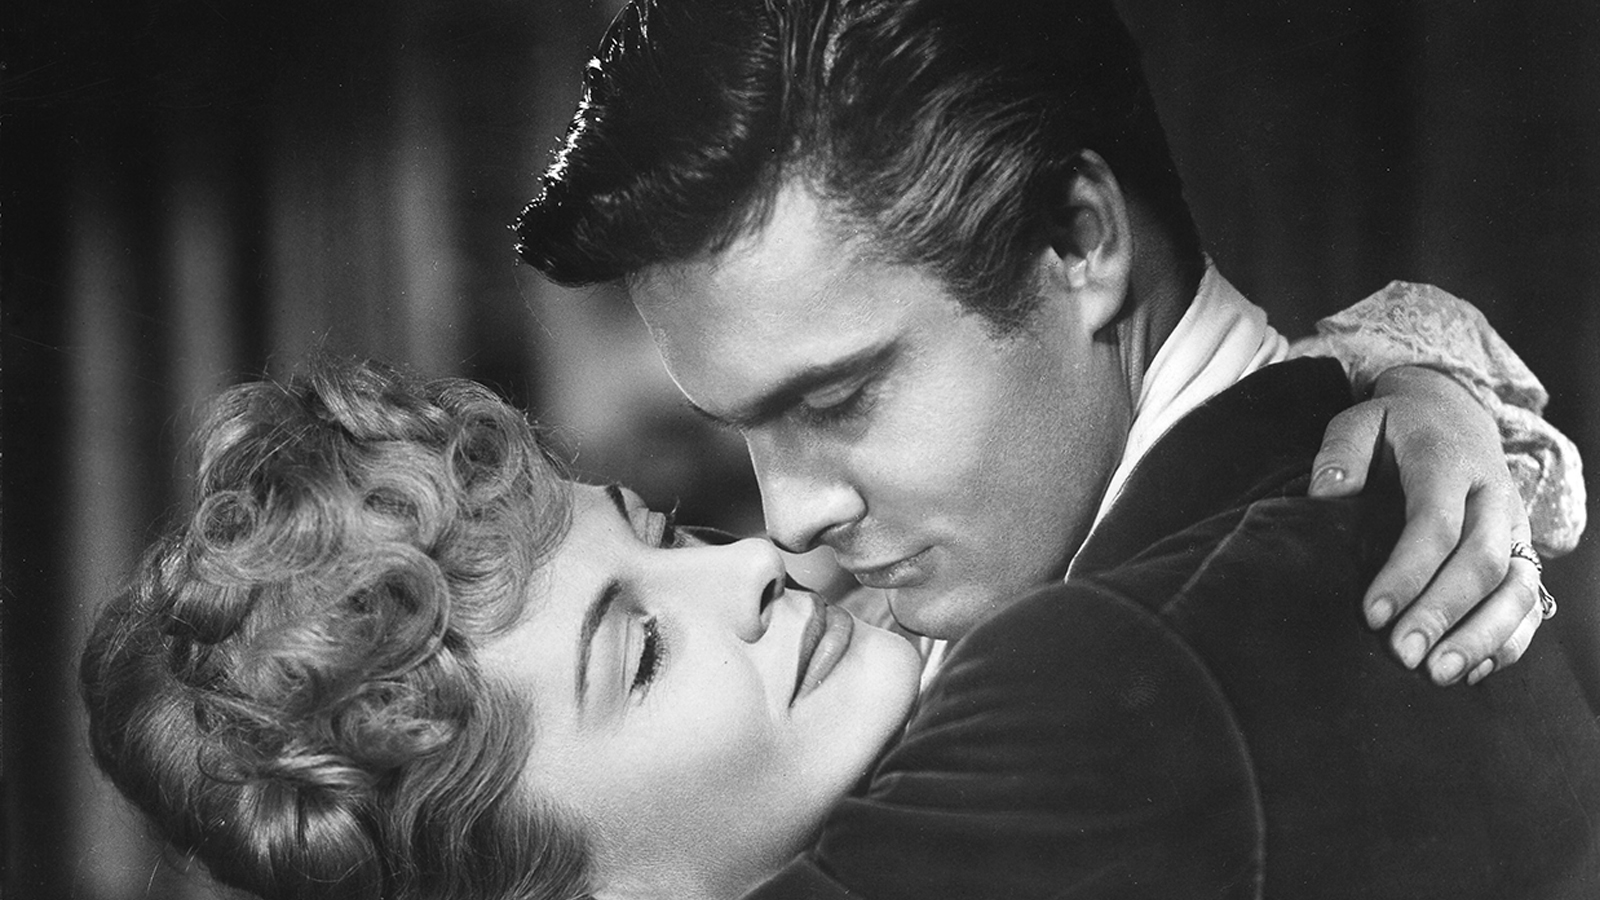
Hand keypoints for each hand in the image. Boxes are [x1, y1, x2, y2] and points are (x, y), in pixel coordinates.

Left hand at [1308, 365, 1542, 685]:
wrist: (1454, 414)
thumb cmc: (1396, 428)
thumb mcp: (1361, 421)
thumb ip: (1341, 452)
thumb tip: (1324, 493)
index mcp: (1449, 463)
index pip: (1435, 524)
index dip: (1407, 572)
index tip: (1372, 614)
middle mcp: (1493, 497)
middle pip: (1481, 562)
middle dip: (1443, 613)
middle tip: (1402, 655)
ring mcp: (1515, 528)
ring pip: (1518, 588)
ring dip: (1482, 637)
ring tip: (1439, 675)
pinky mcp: (1524, 553)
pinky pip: (1531, 603)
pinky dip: (1508, 641)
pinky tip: (1472, 672)